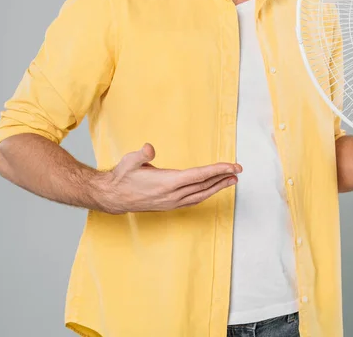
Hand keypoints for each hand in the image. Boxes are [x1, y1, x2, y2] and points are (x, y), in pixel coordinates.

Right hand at [98, 143, 241, 214]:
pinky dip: (207, 193)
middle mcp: (173, 195)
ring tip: (232, 180)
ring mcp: (172, 202)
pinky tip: (213, 189)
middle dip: (223, 177)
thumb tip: (149, 148)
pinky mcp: (171, 205)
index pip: (199, 176)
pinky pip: (194, 199)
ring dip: (218, 186)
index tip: (232, 167)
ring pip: (202, 194)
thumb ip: (141, 155)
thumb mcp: (130, 162)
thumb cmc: (123, 177)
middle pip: (204, 186)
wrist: (113, 197)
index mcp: (167, 183)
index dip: (217, 170)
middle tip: (239, 170)